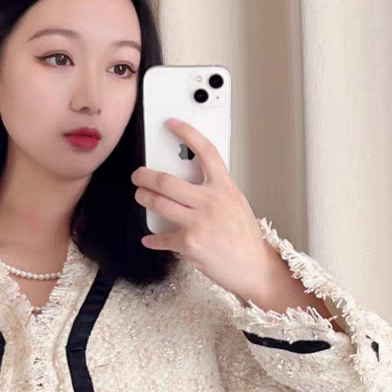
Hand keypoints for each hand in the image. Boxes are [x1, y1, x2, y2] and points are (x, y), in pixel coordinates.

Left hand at [131, 118, 282, 301]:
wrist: (253, 267)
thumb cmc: (245, 239)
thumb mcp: (236, 204)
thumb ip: (215, 191)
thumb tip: (191, 184)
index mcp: (225, 188)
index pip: (205, 152)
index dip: (187, 133)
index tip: (172, 124)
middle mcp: (211, 201)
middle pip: (167, 180)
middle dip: (145, 176)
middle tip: (138, 175)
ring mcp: (199, 222)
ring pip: (158, 203)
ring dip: (144, 199)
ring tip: (141, 196)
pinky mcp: (189, 243)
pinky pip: (162, 237)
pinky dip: (153, 239)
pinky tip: (150, 238)